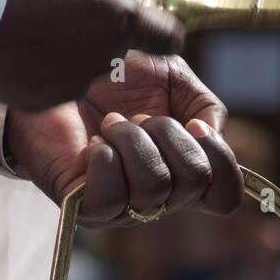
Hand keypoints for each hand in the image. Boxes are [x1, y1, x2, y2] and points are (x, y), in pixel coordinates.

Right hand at [0, 0, 184, 110]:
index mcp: (117, 16)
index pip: (167, 36)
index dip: (158, 28)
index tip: (144, 22)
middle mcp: (103, 56)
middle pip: (114, 48)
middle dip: (95, 33)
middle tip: (58, 11)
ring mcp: (73, 83)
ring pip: (80, 67)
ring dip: (64, 52)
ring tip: (28, 28)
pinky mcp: (44, 102)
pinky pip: (49, 84)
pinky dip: (38, 71)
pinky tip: (14, 49)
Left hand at [4, 51, 243, 225]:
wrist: (55, 72)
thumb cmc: (113, 78)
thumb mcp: (172, 78)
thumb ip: (206, 105)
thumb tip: (209, 135)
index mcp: (183, 170)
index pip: (224, 197)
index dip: (221, 161)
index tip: (194, 124)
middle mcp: (158, 196)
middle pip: (194, 184)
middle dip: (170, 136)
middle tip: (139, 116)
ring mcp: (122, 207)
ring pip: (153, 189)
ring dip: (133, 142)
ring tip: (111, 123)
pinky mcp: (83, 207)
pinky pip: (110, 200)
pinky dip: (106, 160)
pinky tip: (94, 142)